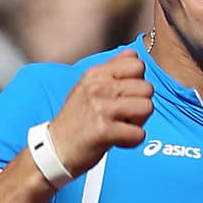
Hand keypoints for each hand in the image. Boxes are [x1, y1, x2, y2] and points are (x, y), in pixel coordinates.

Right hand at [46, 50, 154, 178]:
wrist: (55, 148)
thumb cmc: (76, 119)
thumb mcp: (88, 86)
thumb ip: (112, 70)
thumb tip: (133, 53)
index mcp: (96, 74)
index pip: (138, 64)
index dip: (137, 83)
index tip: (124, 96)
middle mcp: (98, 87)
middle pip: (147, 88)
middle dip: (141, 105)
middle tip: (123, 116)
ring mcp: (101, 108)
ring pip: (147, 108)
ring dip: (139, 122)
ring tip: (121, 126)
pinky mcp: (104, 131)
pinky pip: (139, 133)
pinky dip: (132, 141)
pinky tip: (117, 141)